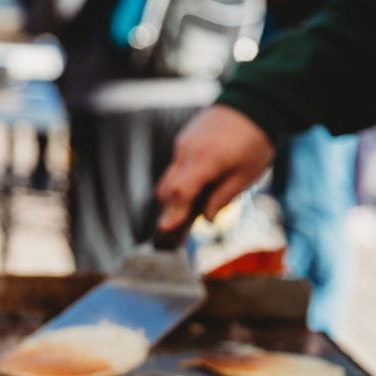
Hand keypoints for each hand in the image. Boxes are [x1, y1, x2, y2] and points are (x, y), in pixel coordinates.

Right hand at [155, 105, 275, 237]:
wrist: (257, 99)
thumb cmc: (256, 140)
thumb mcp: (246, 175)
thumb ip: (222, 199)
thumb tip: (207, 218)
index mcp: (205, 160)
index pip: (179, 192)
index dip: (171, 213)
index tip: (165, 230)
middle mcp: (187, 150)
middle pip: (166, 188)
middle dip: (170, 208)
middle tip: (180, 224)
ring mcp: (184, 142)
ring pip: (169, 177)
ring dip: (176, 193)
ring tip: (192, 203)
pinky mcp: (185, 137)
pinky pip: (176, 164)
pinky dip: (182, 178)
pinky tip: (198, 181)